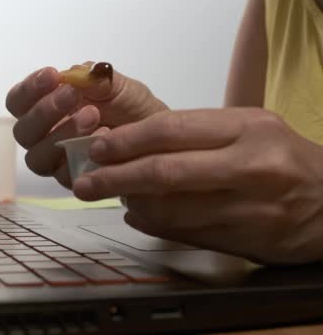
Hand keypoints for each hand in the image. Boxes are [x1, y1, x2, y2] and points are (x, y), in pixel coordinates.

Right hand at [6, 65, 167, 186]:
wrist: (160, 139)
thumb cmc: (131, 109)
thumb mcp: (119, 87)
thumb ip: (96, 79)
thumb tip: (78, 72)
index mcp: (46, 108)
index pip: (18, 102)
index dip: (29, 89)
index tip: (52, 75)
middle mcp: (44, 137)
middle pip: (22, 131)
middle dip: (44, 110)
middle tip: (72, 94)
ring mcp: (57, 162)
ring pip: (37, 157)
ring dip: (62, 133)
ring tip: (93, 116)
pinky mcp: (73, 182)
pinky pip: (64, 175)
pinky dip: (80, 156)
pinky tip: (104, 138)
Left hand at [73, 108, 322, 263]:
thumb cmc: (284, 159)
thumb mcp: (250, 130)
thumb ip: (197, 135)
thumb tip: (133, 146)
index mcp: (248, 128)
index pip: (171, 129)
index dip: (126, 140)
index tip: (98, 147)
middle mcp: (250, 166)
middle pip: (165, 171)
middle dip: (114, 177)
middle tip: (84, 182)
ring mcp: (249, 208)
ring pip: (170, 209)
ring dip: (132, 203)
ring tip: (113, 196)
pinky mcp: (246, 240)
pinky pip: (184, 234)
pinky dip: (153, 225)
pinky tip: (138, 216)